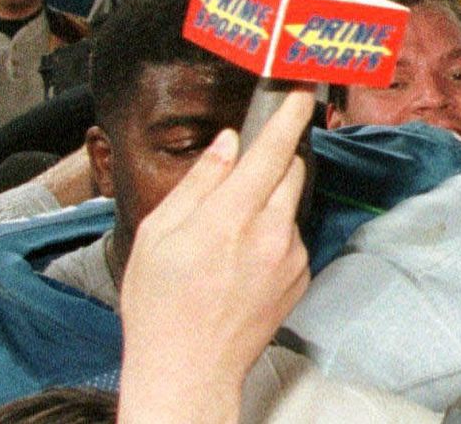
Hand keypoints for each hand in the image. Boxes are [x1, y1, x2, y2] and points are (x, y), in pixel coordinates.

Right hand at [116, 89, 312, 421]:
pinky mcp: (301, 275)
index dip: (290, 117)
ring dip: (268, 203)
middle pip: (290, 171)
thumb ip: (199, 182)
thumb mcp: (158, 234)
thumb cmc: (161, 305)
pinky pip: (291, 237)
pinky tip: (241, 263)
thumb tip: (227, 145)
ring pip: (290, 204)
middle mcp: (270, 233)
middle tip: (240, 179)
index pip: (272, 151)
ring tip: (227, 239)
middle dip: (271, 163)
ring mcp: (291, 256)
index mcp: (231, 217)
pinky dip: (272, 236)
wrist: (189, 368)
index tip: (302, 92)